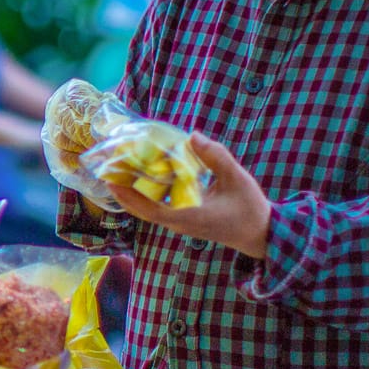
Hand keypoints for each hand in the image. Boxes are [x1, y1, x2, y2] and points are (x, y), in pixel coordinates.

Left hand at [109, 133, 271, 258]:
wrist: (260, 233)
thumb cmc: (249, 208)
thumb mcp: (236, 178)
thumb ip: (216, 156)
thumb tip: (192, 136)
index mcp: (189, 217)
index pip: (150, 210)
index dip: (129, 195)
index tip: (112, 180)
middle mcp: (179, 222)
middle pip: (143, 210)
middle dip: (124, 190)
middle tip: (108, 168)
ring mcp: (181, 222)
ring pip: (149, 208)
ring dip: (133, 191)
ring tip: (120, 169)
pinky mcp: (185, 219)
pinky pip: (160, 206)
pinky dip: (148, 192)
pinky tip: (144, 174)